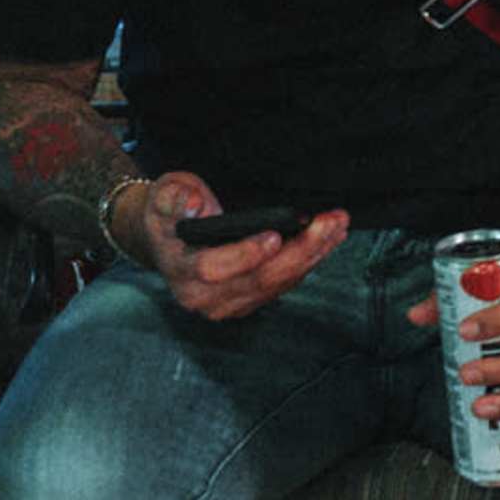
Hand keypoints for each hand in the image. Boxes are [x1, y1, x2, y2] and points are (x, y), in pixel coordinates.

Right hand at [122, 172, 349, 322]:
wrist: (171, 238)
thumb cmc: (169, 214)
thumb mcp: (163, 195)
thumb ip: (175, 197)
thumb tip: (195, 203)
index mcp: (180, 272)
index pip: (214, 268)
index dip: (246, 254)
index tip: (274, 236)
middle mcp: (207, 297)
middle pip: (260, 279)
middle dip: (299, 250)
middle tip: (327, 223)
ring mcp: (232, 303)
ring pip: (279, 282)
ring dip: (313, 254)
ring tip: (336, 225)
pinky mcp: (253, 300)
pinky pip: (287, 282)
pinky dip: (311, 259)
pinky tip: (329, 238)